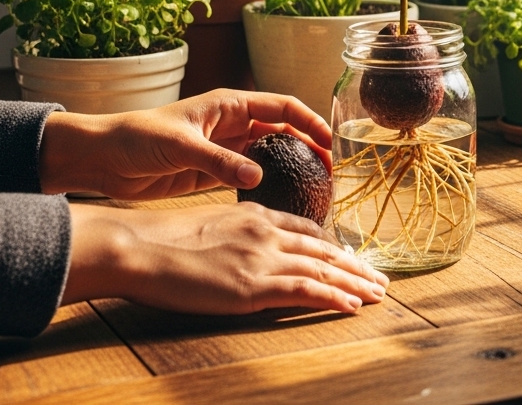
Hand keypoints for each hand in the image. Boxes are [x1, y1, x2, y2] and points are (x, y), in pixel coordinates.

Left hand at [40, 90, 331, 199]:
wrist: (103, 158)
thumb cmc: (137, 137)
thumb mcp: (180, 146)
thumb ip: (219, 162)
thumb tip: (257, 178)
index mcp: (229, 105)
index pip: (281, 106)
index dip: (308, 120)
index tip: (327, 140)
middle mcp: (232, 124)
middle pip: (282, 130)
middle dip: (308, 145)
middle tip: (328, 170)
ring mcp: (224, 149)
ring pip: (270, 154)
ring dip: (292, 166)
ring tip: (313, 187)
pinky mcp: (213, 173)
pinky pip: (250, 176)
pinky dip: (269, 185)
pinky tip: (281, 200)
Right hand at [63, 202, 388, 314]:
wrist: (142, 246)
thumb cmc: (162, 240)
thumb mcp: (208, 225)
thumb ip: (234, 232)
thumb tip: (242, 248)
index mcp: (254, 217)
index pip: (304, 230)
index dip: (331, 246)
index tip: (349, 257)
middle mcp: (266, 234)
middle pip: (323, 249)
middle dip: (354, 265)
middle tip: (379, 277)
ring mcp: (263, 259)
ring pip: (322, 269)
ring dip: (355, 282)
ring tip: (378, 293)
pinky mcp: (254, 286)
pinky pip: (306, 291)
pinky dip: (333, 298)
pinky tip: (352, 305)